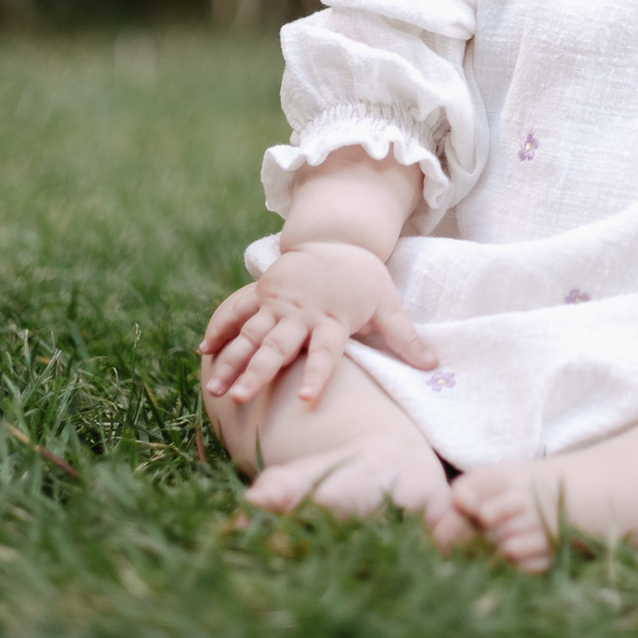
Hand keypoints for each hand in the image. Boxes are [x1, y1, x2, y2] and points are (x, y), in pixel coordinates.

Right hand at [199, 241, 436, 405]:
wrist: (339, 237)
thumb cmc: (365, 279)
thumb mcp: (388, 304)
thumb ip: (405, 337)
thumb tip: (433, 365)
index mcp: (333, 318)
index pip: (326, 352)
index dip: (317, 374)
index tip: (307, 400)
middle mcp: (302, 313)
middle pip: (279, 346)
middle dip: (258, 372)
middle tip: (239, 398)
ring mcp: (279, 303)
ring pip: (252, 334)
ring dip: (233, 360)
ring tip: (215, 388)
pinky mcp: (263, 294)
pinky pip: (238, 311)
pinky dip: (221, 328)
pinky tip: (204, 350)